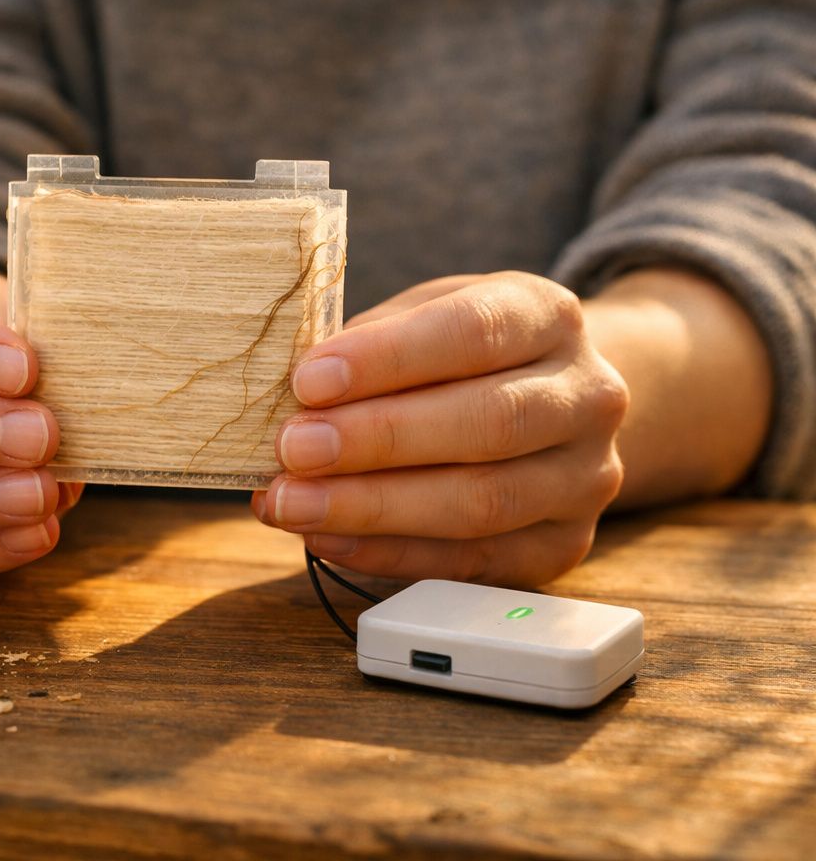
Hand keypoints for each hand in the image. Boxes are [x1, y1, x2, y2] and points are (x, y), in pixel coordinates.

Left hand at [252, 271, 628, 586]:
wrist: (552, 402)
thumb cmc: (461, 352)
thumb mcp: (422, 315)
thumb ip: (367, 345)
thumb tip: (291, 399)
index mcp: (548, 315)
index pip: (473, 332)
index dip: (387, 359)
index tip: (308, 380)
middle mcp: (586, 396)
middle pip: (487, 423)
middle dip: (377, 440)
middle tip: (293, 449)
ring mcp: (585, 478)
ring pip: (483, 502)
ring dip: (373, 508)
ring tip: (293, 503)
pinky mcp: (563, 545)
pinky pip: (473, 561)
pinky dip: (390, 553)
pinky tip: (327, 538)